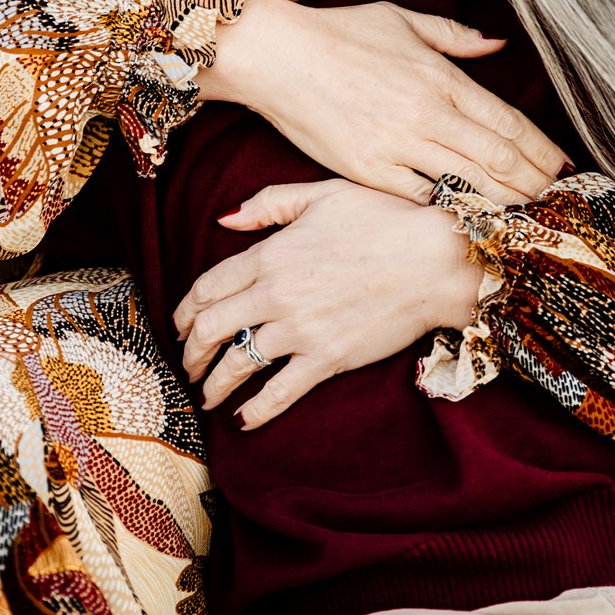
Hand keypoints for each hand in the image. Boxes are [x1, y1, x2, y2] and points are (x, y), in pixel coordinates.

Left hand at [171, 179, 485, 428]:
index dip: (184, 310)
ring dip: (213, 384)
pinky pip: (279, 393)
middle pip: (211, 328)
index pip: (208, 286)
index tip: (179, 325)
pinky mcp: (326, 359)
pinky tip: (243, 420)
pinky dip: (256, 411)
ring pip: (237, 363)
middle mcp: (276, 293)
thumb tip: (224, 218)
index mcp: (271, 253)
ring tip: (206, 395)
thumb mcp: (323, 194)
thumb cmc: (384, 220)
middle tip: (186, 364)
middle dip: (190, 352)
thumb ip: (269, 204)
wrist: (435, 260)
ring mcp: (300, 329)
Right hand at [198, 0, 567, 204]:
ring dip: (503, 203)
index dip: (542, 151)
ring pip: (467, 184)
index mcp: (442, 77)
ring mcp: (399, 146)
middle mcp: (428, 114)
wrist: (277, 56)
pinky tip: (471, 222)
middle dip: (535, 185)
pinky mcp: (368, 171)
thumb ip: (454, 36)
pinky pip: (420, 199)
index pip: (509, 123)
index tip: (564, 169)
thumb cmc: (338, 33)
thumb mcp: (402, 20)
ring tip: (529, 219)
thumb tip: (496, 45)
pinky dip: (448, 211)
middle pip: (499, 160)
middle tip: (558, 204)